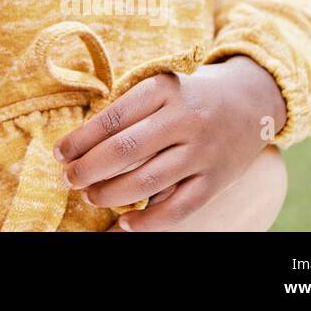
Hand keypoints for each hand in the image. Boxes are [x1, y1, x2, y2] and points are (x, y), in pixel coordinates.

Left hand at [54, 55, 287, 231]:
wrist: (250, 102)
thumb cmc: (188, 95)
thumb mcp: (159, 87)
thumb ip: (128, 111)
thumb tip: (80, 147)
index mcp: (162, 89)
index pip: (111, 118)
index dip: (80, 140)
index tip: (59, 153)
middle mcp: (183, 119)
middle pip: (124, 151)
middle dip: (88, 169)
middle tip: (70, 178)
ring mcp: (202, 151)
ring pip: (147, 182)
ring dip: (111, 195)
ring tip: (91, 196)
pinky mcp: (216, 179)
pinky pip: (178, 208)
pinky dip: (149, 221)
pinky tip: (126, 224)